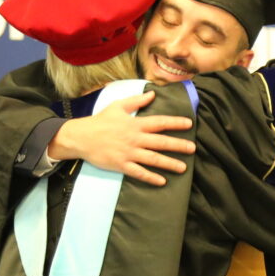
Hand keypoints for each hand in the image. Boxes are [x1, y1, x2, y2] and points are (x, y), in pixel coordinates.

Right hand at [47, 91, 194, 185]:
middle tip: (193, 149)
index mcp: (135, 124)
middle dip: (179, 145)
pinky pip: (139, 172)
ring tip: (183, 168)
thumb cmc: (100, 121)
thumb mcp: (117, 106)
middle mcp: (135, 139)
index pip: (160, 122)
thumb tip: (153, 94)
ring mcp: (129, 153)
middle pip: (161, 142)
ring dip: (169, 163)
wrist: (81, 137)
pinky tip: (162, 181)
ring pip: (153, 159)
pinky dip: (151, 177)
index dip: (175, 123)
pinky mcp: (121, 165)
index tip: (189, 124)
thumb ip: (136, 101)